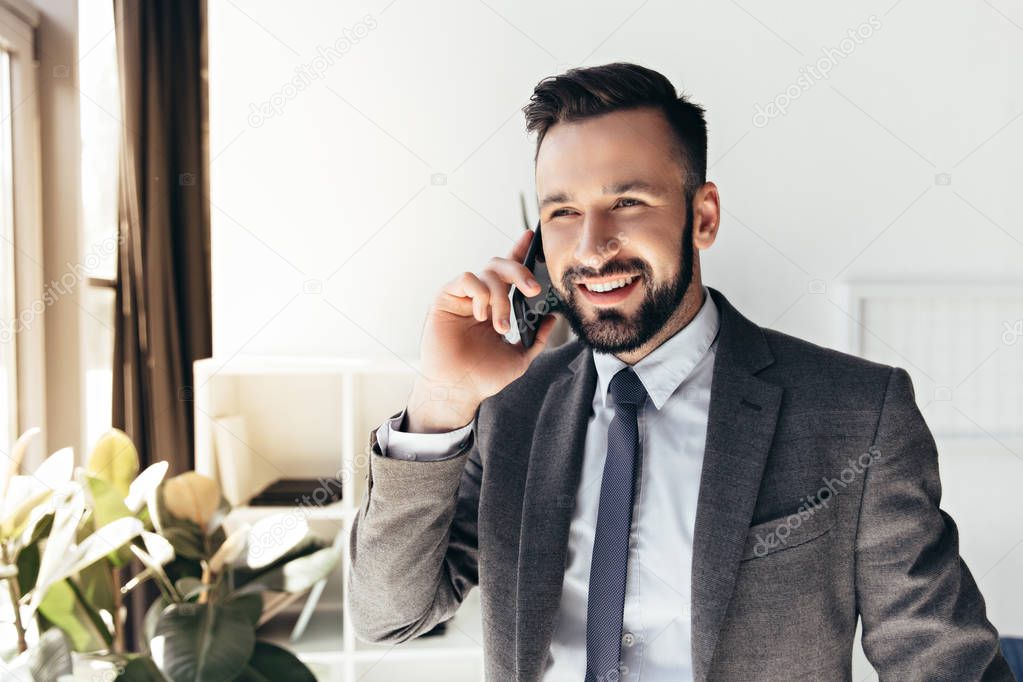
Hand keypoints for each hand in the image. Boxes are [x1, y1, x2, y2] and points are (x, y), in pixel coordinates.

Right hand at [405, 229, 558, 432]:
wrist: (460, 390)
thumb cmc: (484, 376)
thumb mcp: (520, 356)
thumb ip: (538, 337)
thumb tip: (552, 316)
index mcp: (497, 306)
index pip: (510, 274)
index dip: (520, 253)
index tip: (532, 237)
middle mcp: (480, 298)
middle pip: (501, 265)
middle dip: (521, 272)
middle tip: (533, 290)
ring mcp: (463, 297)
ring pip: (487, 273)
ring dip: (500, 299)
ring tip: (499, 326)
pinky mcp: (446, 298)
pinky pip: (466, 279)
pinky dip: (480, 294)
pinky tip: (481, 315)